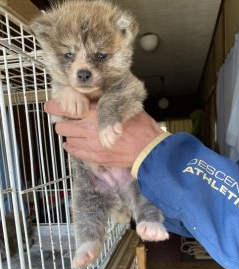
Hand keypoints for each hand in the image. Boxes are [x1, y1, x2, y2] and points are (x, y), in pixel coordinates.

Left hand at [44, 100, 163, 167]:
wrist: (148, 150)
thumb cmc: (140, 127)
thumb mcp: (123, 108)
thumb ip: (106, 105)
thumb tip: (95, 100)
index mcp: (95, 114)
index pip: (65, 108)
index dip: (54, 107)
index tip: (50, 106)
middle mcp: (88, 130)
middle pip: (62, 127)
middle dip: (63, 123)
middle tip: (68, 121)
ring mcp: (90, 146)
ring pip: (67, 140)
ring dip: (69, 136)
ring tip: (76, 133)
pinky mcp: (94, 158)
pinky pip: (75, 152)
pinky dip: (73, 147)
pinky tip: (77, 144)